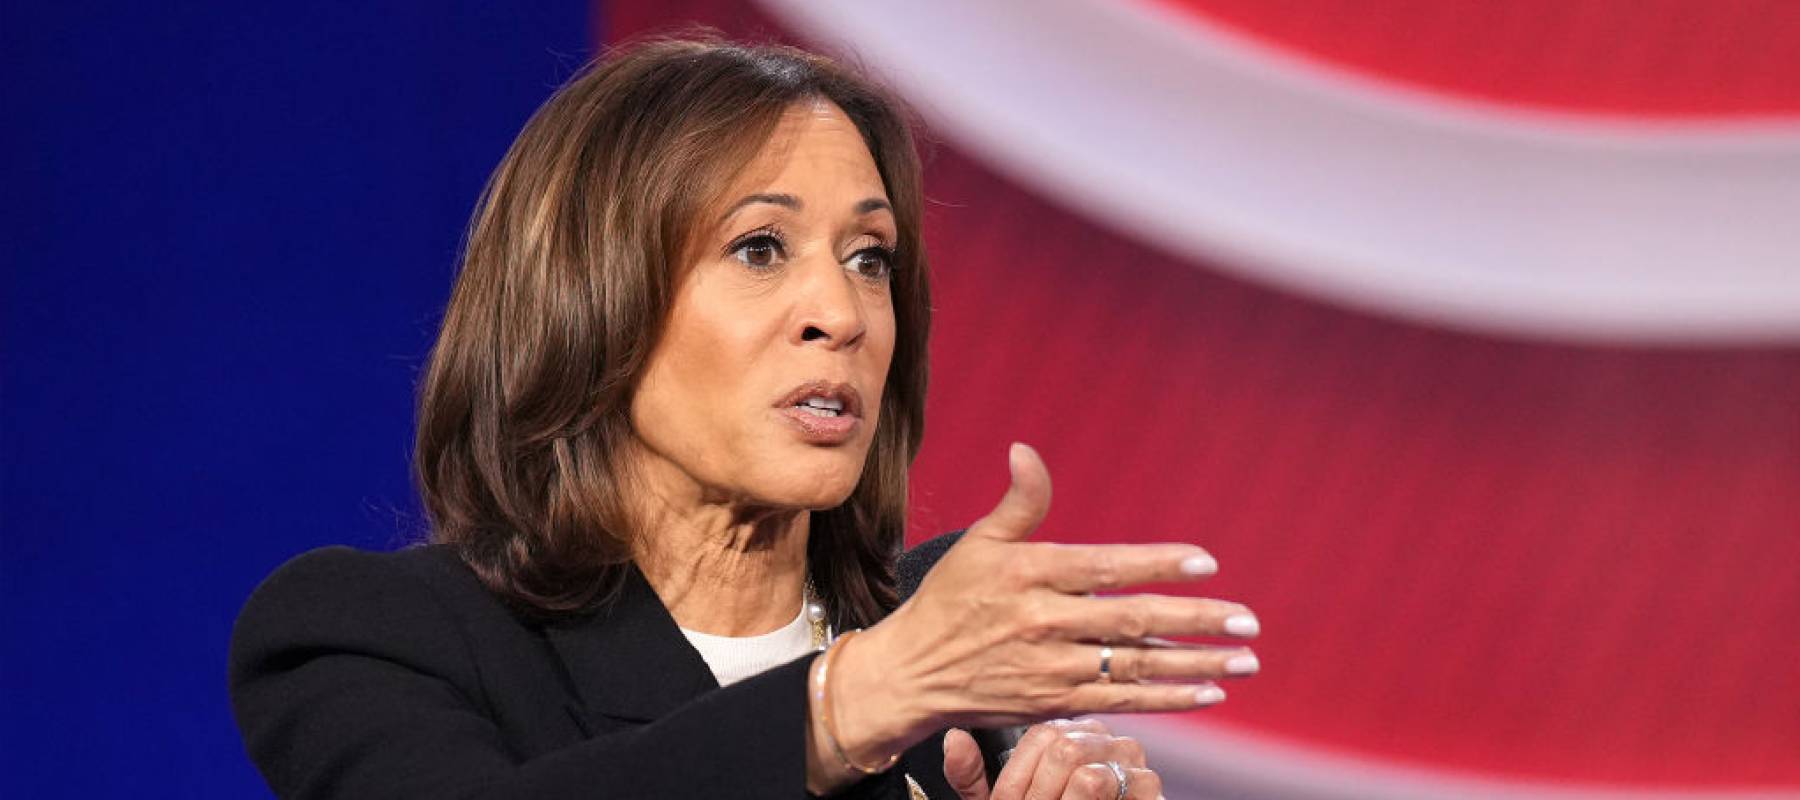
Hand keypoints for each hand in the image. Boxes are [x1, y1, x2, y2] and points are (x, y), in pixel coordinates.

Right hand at [830, 443, 1259, 759]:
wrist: (911, 674)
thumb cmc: (948, 602)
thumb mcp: (976, 543)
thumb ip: (1018, 502)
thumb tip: (1026, 451)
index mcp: (1028, 575)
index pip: (1104, 567)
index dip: (1157, 565)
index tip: (1206, 563)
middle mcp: (1043, 623)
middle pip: (1131, 621)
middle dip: (1196, 621)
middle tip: (1247, 620)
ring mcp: (1051, 669)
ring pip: (1135, 666)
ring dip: (1196, 664)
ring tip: (1245, 659)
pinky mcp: (1053, 704)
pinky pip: (1121, 701)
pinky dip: (1167, 698)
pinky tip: (1207, 690)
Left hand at [943, 721, 1161, 799]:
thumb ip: (973, 778)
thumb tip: (953, 738)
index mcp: (1070, 733)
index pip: (1040, 734)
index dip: (1015, 778)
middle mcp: (1104, 738)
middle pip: (1060, 746)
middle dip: (1035, 795)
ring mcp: (1132, 761)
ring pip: (1080, 766)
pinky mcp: (1150, 787)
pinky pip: (1101, 783)